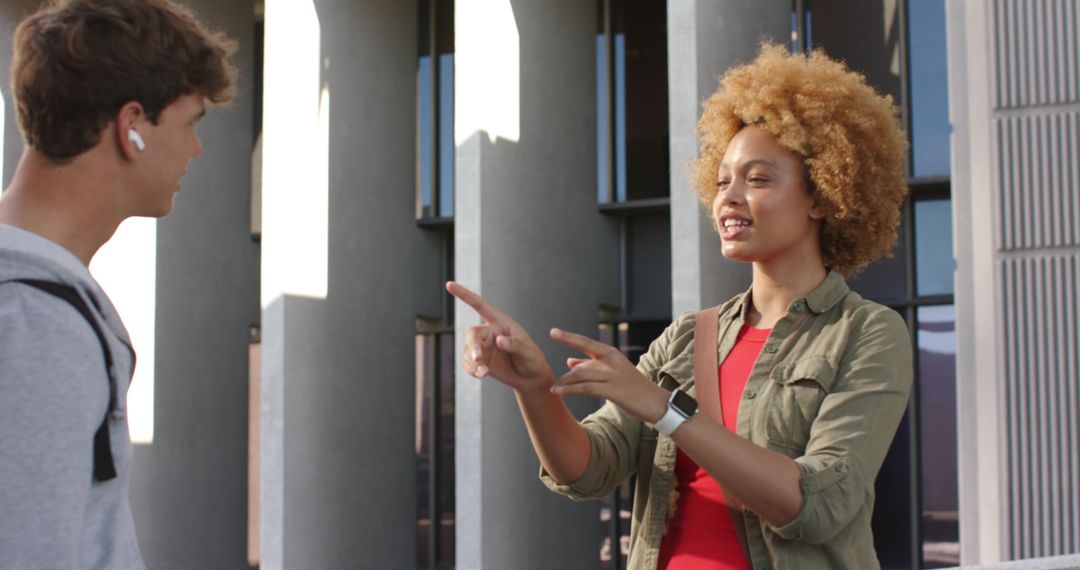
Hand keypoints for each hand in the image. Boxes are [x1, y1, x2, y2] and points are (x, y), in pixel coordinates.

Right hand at [445, 281, 553, 393]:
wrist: (530, 378)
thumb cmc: (532, 359)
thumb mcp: (528, 351)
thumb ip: (514, 345)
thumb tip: (498, 340)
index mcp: (500, 322)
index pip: (479, 305)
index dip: (464, 294)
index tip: (449, 284)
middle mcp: (489, 332)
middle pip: (472, 333)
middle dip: (473, 346)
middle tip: (478, 358)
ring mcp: (483, 347)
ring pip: (468, 351)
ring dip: (473, 362)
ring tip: (484, 373)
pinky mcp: (480, 362)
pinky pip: (468, 364)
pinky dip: (472, 370)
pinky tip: (482, 375)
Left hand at [548, 328, 667, 423]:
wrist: (656, 402)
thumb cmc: (634, 388)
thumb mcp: (614, 372)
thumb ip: (592, 365)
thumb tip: (570, 361)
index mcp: (611, 353)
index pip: (586, 342)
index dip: (568, 337)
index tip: (553, 331)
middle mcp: (611, 361)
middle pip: (581, 364)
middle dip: (565, 374)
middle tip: (552, 382)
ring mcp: (612, 375)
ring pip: (581, 374)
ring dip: (565, 383)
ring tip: (553, 389)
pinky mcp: (613, 390)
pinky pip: (586, 388)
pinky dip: (570, 390)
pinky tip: (559, 392)